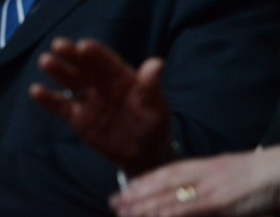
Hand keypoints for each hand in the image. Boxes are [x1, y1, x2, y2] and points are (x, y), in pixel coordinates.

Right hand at [29, 38, 172, 175]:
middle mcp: (100, 82)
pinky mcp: (76, 117)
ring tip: (45, 61)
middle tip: (59, 45)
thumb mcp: (157, 107)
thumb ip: (151, 86)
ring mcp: (86, 99)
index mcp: (120, 75)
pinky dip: (48, 99)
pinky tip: (36, 91)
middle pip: (83, 65)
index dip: (95, 52)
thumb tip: (157, 62)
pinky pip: (60, 106)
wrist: (143, 155)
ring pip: (69, 80)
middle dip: (71, 54)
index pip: (105, 60)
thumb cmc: (153, 125)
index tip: (84, 46)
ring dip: (57, 70)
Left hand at [111, 147, 279, 216]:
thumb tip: (179, 192)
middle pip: (162, 185)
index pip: (165, 172)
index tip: (123, 189)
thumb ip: (201, 180)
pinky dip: (171, 213)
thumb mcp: (223, 172)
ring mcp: (210, 188)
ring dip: (146, 207)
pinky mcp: (222, 203)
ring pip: (171, 198)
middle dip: (136, 196)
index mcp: (202, 165)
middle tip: (114, 203)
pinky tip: (155, 216)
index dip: (143, 181)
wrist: (278, 171)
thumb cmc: (253, 175)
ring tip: (125, 213)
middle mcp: (201, 174)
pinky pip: (191, 209)